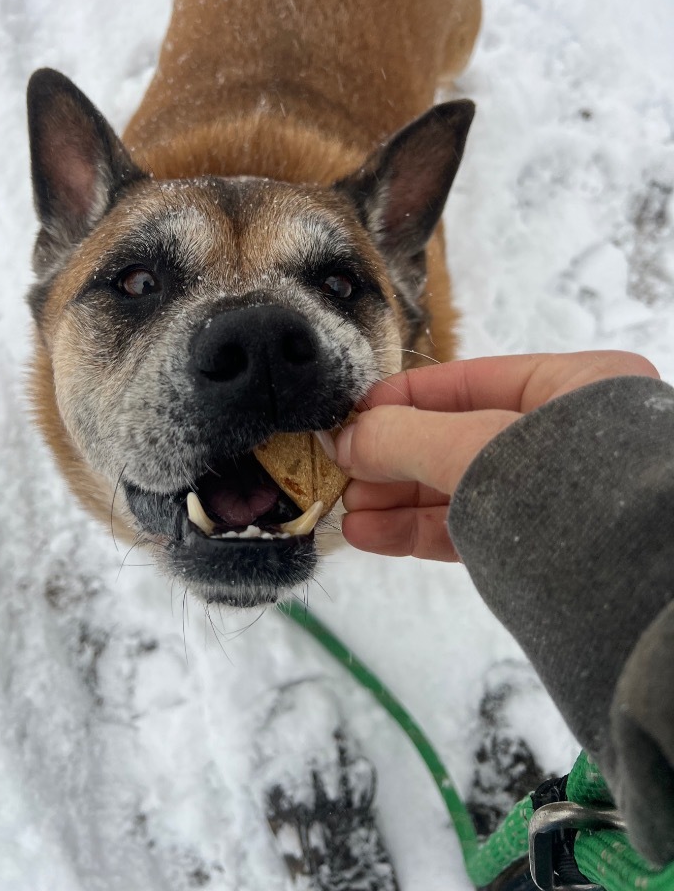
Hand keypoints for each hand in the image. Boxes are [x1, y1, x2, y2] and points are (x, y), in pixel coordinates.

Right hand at [335, 351, 658, 560]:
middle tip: (338, 469)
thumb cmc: (576, 496)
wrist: (639, 597)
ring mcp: (555, 496)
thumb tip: (344, 437)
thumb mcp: (478, 448)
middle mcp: (568, 437)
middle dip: (391, 457)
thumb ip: (406, 437)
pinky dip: (417, 529)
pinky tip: (371, 532)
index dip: (402, 399)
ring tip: (345, 509)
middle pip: (456, 436)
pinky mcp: (541, 548)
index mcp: (574, 388)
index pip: (468, 381)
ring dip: (396, 499)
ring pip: (459, 488)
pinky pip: (468, 528)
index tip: (349, 416)